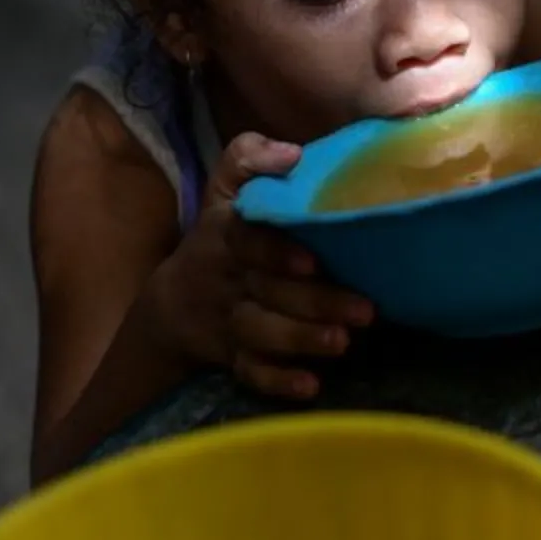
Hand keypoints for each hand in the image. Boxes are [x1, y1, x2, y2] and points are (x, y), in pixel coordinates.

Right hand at [149, 134, 374, 399]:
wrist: (176, 301)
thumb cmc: (222, 234)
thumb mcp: (225, 187)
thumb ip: (250, 158)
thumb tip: (291, 153)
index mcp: (228, 234)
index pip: (247, 240)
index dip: (276, 251)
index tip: (313, 261)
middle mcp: (229, 279)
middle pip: (266, 292)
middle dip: (314, 303)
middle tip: (364, 310)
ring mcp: (230, 321)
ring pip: (261, 333)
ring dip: (301, 340)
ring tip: (343, 342)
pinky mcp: (234, 356)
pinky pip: (250, 373)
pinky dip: (277, 382)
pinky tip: (310, 386)